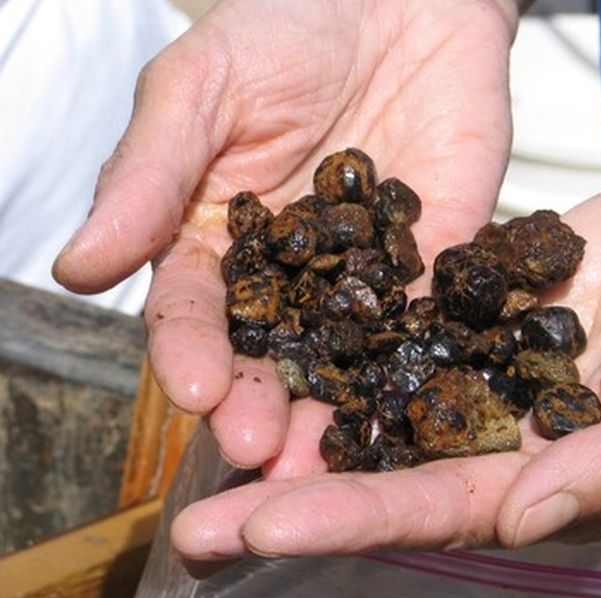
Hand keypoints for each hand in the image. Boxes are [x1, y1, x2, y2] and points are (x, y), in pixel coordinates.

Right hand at [52, 0, 519, 465]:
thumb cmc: (285, 28)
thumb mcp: (201, 87)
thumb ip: (148, 174)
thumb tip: (79, 266)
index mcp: (217, 242)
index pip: (194, 313)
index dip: (190, 354)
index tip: (195, 391)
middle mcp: (288, 277)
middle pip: (268, 356)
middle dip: (261, 406)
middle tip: (264, 455)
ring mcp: (363, 279)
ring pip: (344, 359)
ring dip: (335, 412)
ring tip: (330, 463)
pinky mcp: (433, 269)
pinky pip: (428, 323)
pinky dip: (422, 364)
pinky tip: (416, 404)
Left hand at [170, 161, 600, 559]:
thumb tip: (527, 520)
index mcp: (562, 472)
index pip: (446, 508)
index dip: (357, 521)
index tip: (262, 530)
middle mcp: (510, 431)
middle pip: (388, 469)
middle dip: (291, 497)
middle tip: (194, 520)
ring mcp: (489, 363)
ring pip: (379, 399)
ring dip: (297, 419)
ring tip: (207, 432)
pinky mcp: (479, 302)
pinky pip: (400, 322)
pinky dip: (339, 338)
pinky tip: (272, 342)